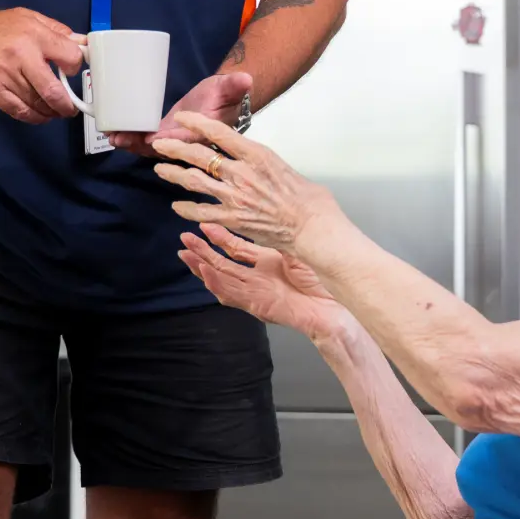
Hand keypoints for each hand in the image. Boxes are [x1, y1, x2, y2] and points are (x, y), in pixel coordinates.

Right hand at [0, 7, 84, 123]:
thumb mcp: (26, 17)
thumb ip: (55, 30)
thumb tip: (81, 43)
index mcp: (34, 34)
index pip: (69, 55)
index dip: (75, 67)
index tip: (72, 72)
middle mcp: (21, 54)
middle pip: (53, 89)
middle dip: (66, 104)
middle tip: (71, 108)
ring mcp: (4, 74)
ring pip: (35, 102)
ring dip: (50, 112)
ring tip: (56, 112)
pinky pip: (17, 110)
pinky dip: (32, 117)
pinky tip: (39, 116)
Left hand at [109, 70, 252, 156]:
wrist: (220, 99)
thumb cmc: (225, 94)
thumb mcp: (230, 88)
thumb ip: (235, 86)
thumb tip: (246, 79)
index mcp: (204, 133)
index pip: (187, 139)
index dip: (170, 139)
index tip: (153, 137)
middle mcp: (188, 142)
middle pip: (164, 148)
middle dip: (141, 145)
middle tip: (121, 138)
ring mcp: (175, 141)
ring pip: (152, 148)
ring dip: (132, 144)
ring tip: (113, 137)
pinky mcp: (165, 136)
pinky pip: (148, 142)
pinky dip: (132, 140)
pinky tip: (115, 135)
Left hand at [152, 111, 340, 253]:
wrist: (311, 225)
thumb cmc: (306, 197)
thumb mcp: (282, 165)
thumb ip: (261, 161)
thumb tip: (253, 162)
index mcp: (256, 154)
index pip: (218, 132)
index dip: (196, 122)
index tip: (182, 117)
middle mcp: (241, 172)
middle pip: (199, 155)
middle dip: (176, 147)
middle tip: (161, 143)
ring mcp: (234, 195)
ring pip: (194, 180)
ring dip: (174, 174)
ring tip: (160, 169)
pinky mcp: (232, 218)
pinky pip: (201, 211)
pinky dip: (186, 208)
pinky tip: (177, 206)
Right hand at [179, 224, 347, 342]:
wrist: (335, 305)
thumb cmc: (322, 278)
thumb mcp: (296, 249)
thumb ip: (278, 235)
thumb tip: (269, 213)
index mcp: (267, 262)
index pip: (236, 248)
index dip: (219, 237)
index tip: (204, 223)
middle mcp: (258, 277)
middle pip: (223, 262)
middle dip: (202, 250)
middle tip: (184, 237)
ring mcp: (256, 292)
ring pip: (221, 278)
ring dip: (202, 266)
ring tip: (186, 254)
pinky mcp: (256, 305)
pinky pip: (231, 293)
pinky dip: (216, 283)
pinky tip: (205, 272)